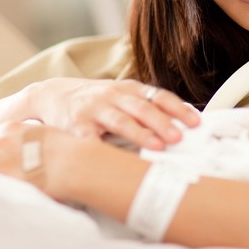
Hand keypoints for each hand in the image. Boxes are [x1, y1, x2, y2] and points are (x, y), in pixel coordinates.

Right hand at [26, 78, 200, 150]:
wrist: (52, 94)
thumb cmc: (97, 101)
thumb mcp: (122, 96)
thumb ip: (147, 106)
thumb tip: (183, 125)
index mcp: (129, 89)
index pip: (158, 96)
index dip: (178, 108)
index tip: (196, 122)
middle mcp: (113, 96)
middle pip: (142, 108)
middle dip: (162, 122)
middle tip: (179, 137)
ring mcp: (93, 110)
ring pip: (120, 121)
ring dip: (140, 133)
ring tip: (157, 146)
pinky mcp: (75, 125)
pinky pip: (89, 138)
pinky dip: (101, 148)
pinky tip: (112, 159)